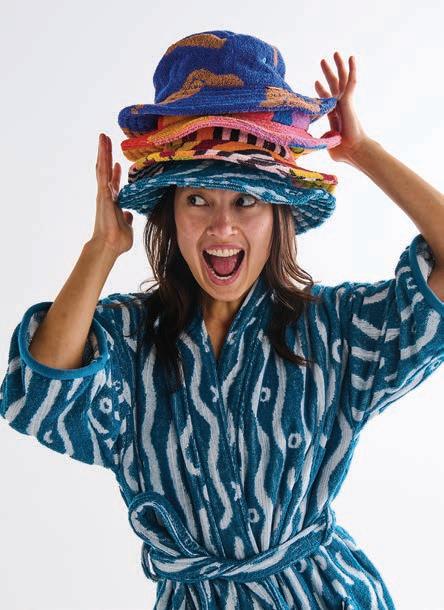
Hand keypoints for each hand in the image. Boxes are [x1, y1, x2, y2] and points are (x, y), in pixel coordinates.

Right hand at [91, 133, 132, 255]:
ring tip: (103, 137)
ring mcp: (104, 194)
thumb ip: (127, 219)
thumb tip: (129, 215)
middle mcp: (107, 196)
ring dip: (103, 152)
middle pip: (106, 170)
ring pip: (102, 168)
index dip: (115, 173)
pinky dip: (103, 161)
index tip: (117, 162)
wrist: (110, 246)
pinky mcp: (103, 194)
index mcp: (114, 202)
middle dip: (106, 155)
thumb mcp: (127, 227)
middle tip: (106, 139)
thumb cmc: (118, 240)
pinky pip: (103, 174)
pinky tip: (103, 150)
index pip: (114, 184)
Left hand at [315, 52, 371, 163]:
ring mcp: (345, 103)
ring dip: (339, 67)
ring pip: (342, 80)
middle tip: (322, 61)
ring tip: (335, 53)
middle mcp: (341, 107)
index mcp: (335, 116)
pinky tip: (351, 57)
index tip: (316, 82)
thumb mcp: (328, 143)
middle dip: (328, 73)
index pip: (327, 100)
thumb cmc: (343, 152)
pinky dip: (352, 69)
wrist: (353, 151)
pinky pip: (351, 81)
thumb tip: (320, 136)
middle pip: (334, 86)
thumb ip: (323, 138)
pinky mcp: (349, 100)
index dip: (322, 91)